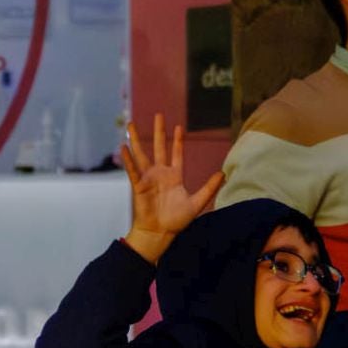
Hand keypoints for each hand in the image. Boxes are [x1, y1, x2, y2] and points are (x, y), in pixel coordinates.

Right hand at [118, 114, 224, 264]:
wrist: (160, 233)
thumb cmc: (176, 220)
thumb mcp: (197, 202)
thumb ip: (209, 188)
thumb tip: (223, 174)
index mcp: (174, 176)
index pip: (177, 153)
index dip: (177, 140)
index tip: (178, 127)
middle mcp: (160, 174)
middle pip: (159, 148)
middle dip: (159, 132)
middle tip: (159, 115)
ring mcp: (148, 178)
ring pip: (142, 154)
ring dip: (136, 140)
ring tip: (131, 125)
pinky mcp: (139, 186)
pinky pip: (132, 170)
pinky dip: (128, 159)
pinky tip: (124, 147)